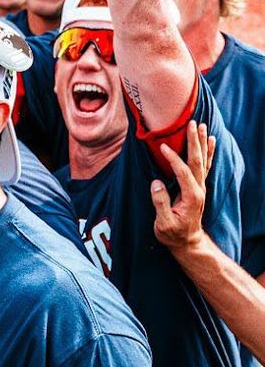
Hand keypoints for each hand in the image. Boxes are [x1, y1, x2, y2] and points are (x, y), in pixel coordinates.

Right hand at [152, 122, 215, 253]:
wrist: (187, 242)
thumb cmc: (172, 234)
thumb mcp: (163, 223)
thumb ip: (160, 203)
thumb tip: (156, 183)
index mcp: (191, 197)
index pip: (183, 172)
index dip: (173, 159)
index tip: (163, 146)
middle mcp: (199, 189)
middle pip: (198, 161)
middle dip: (195, 142)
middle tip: (192, 124)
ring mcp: (200, 187)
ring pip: (203, 161)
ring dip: (202, 142)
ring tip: (202, 126)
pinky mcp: (198, 186)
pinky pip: (205, 165)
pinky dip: (208, 151)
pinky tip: (210, 140)